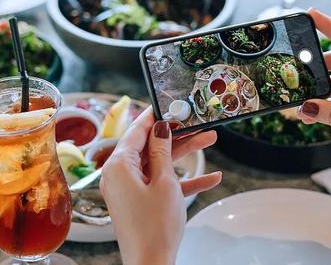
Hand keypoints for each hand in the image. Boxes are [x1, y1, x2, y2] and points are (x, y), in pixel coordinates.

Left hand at [100, 108, 221, 264]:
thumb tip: (161, 128)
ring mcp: (130, 190)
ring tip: (210, 140)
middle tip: (198, 123)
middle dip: (178, 135)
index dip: (156, 116)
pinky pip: (161, 185)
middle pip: (150, 146)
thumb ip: (162, 152)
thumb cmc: (154, 226)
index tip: (171, 104)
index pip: (137, 131)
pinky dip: (183, 180)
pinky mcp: (140, 203)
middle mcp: (120, 175)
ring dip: (185, 154)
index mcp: (119, 165)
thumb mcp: (164, 182)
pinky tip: (211, 178)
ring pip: (159, 164)